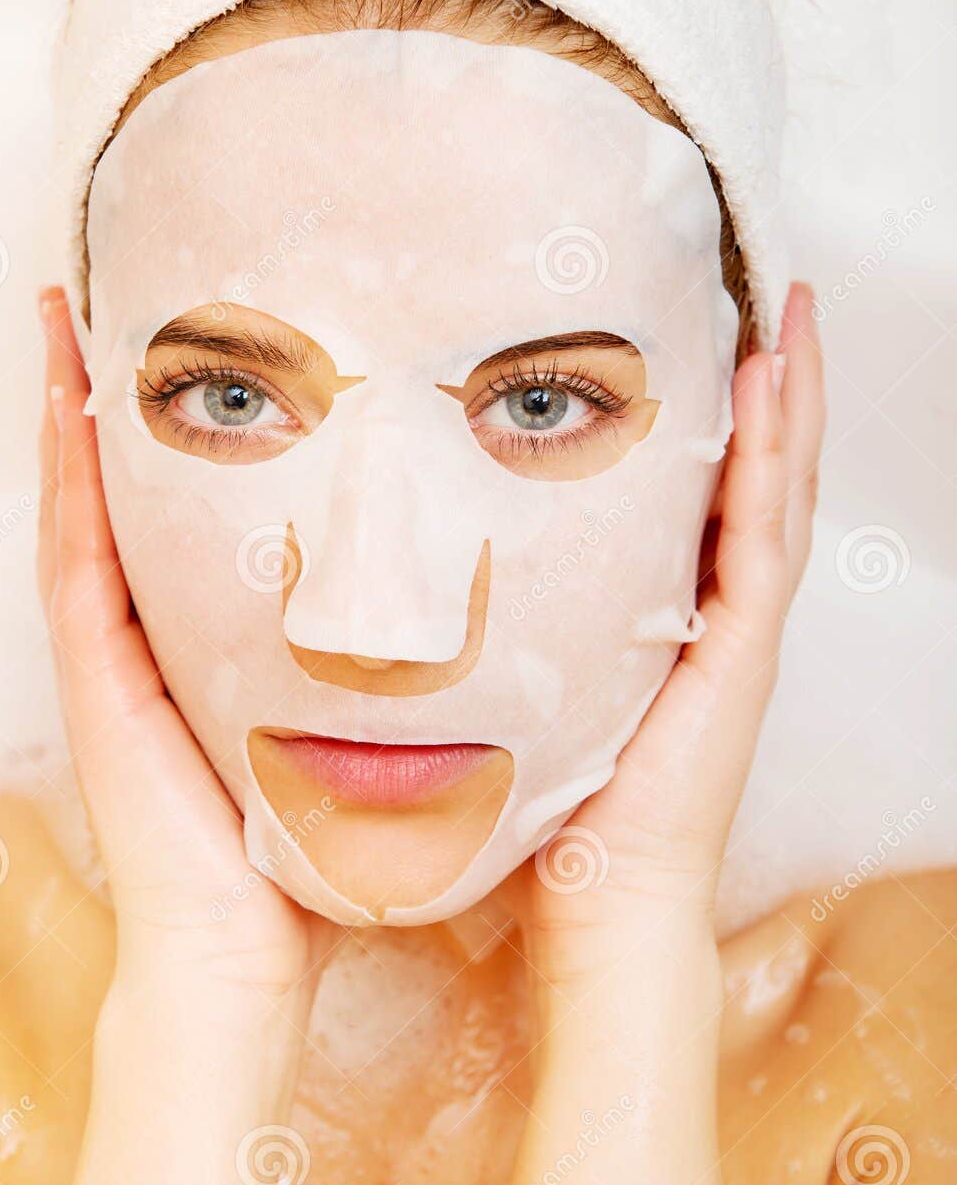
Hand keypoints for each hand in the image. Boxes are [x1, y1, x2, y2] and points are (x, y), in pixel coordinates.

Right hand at [38, 287, 334, 1184]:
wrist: (247, 942)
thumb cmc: (310, 832)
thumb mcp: (348, 711)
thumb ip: (376, 646)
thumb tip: (469, 588)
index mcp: (199, 629)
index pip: (184, 504)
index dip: (181, 423)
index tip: (203, 339)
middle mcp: (143, 622)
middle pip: (120, 482)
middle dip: (115, 390)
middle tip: (122, 291)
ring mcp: (107, 642)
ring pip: (82, 494)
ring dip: (75, 402)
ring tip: (76, 310)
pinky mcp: (94, 665)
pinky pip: (75, 547)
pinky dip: (67, 470)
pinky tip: (70, 397)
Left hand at [511, 284, 824, 1184]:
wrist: (587, 898)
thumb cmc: (543, 793)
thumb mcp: (521, 672)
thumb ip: (493, 610)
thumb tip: (399, 553)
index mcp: (664, 609)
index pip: (701, 490)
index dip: (709, 411)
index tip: (691, 326)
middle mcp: (713, 607)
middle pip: (755, 472)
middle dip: (764, 382)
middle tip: (759, 286)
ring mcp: (738, 629)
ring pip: (778, 487)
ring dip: (786, 397)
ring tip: (783, 306)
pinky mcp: (741, 651)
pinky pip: (767, 535)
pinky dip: (776, 458)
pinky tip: (772, 386)